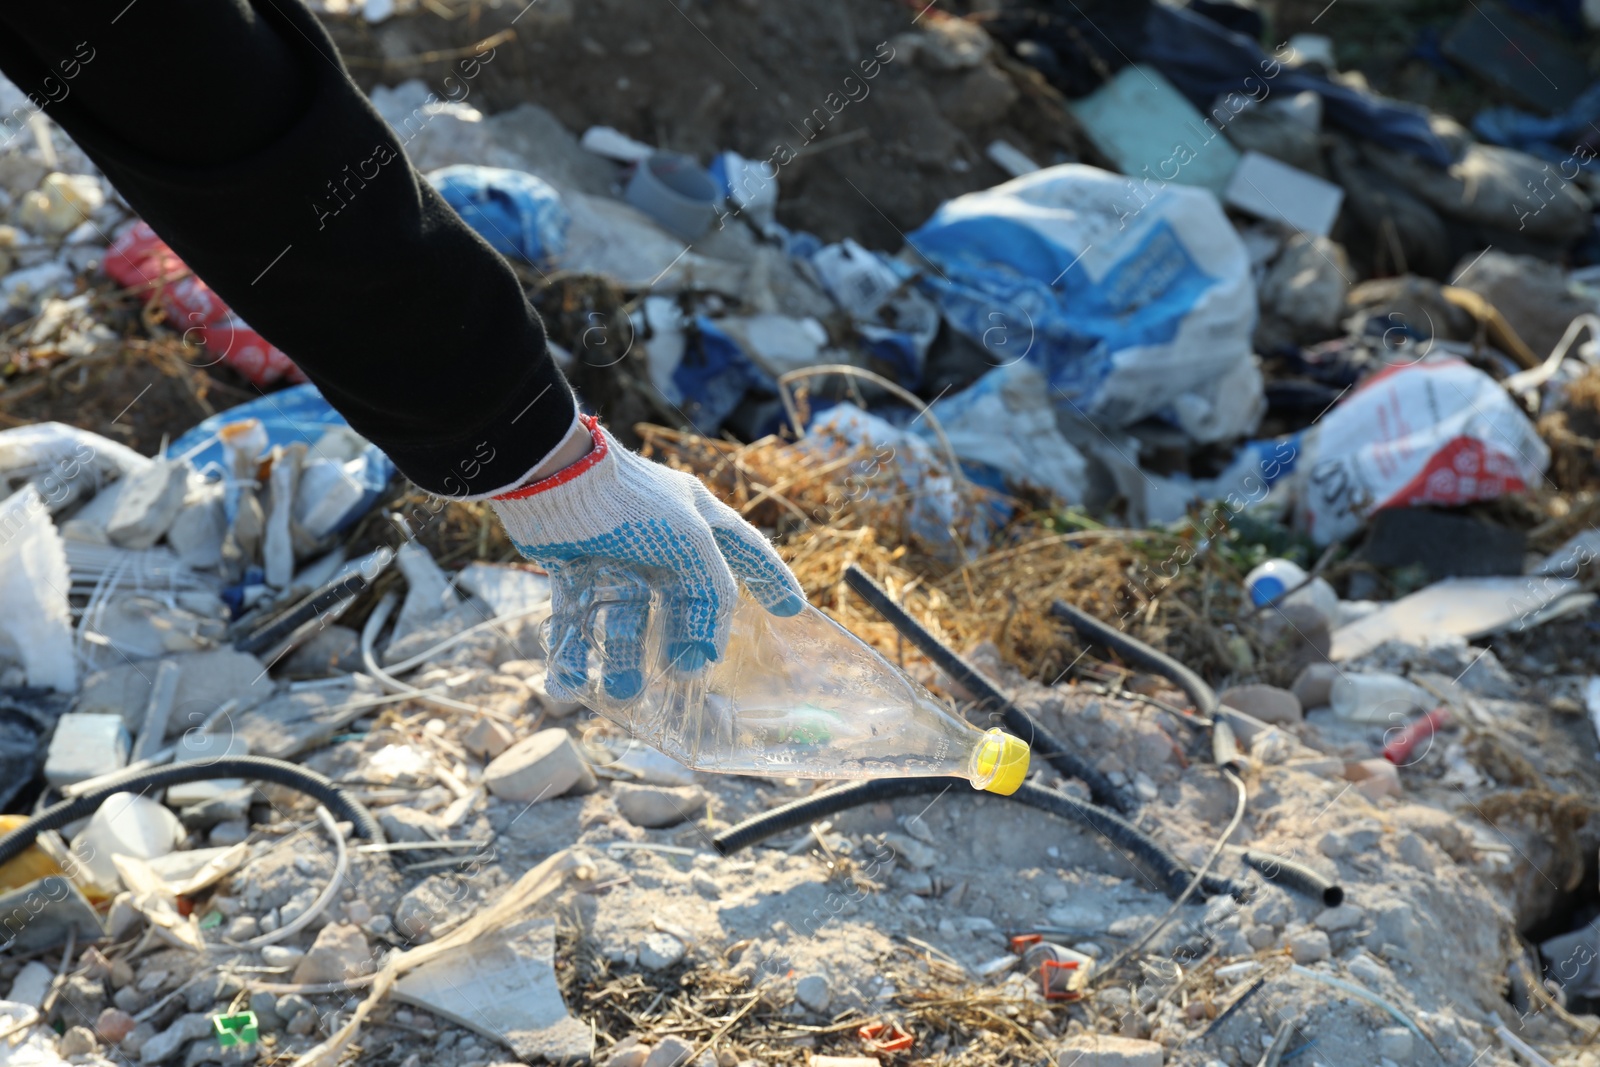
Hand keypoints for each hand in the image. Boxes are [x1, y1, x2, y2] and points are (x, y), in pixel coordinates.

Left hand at [491, 416, 805, 700]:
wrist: (555, 479)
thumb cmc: (633, 504)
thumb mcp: (691, 543)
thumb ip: (711, 593)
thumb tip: (707, 648)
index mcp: (697, 520)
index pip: (747, 552)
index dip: (772, 579)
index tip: (791, 611)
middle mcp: (660, 538)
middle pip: (682, 602)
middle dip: (683, 643)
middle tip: (685, 679)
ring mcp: (616, 553)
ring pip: (626, 617)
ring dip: (624, 658)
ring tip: (621, 693)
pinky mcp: (573, 566)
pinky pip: (578, 616)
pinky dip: (574, 650)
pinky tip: (570, 683)